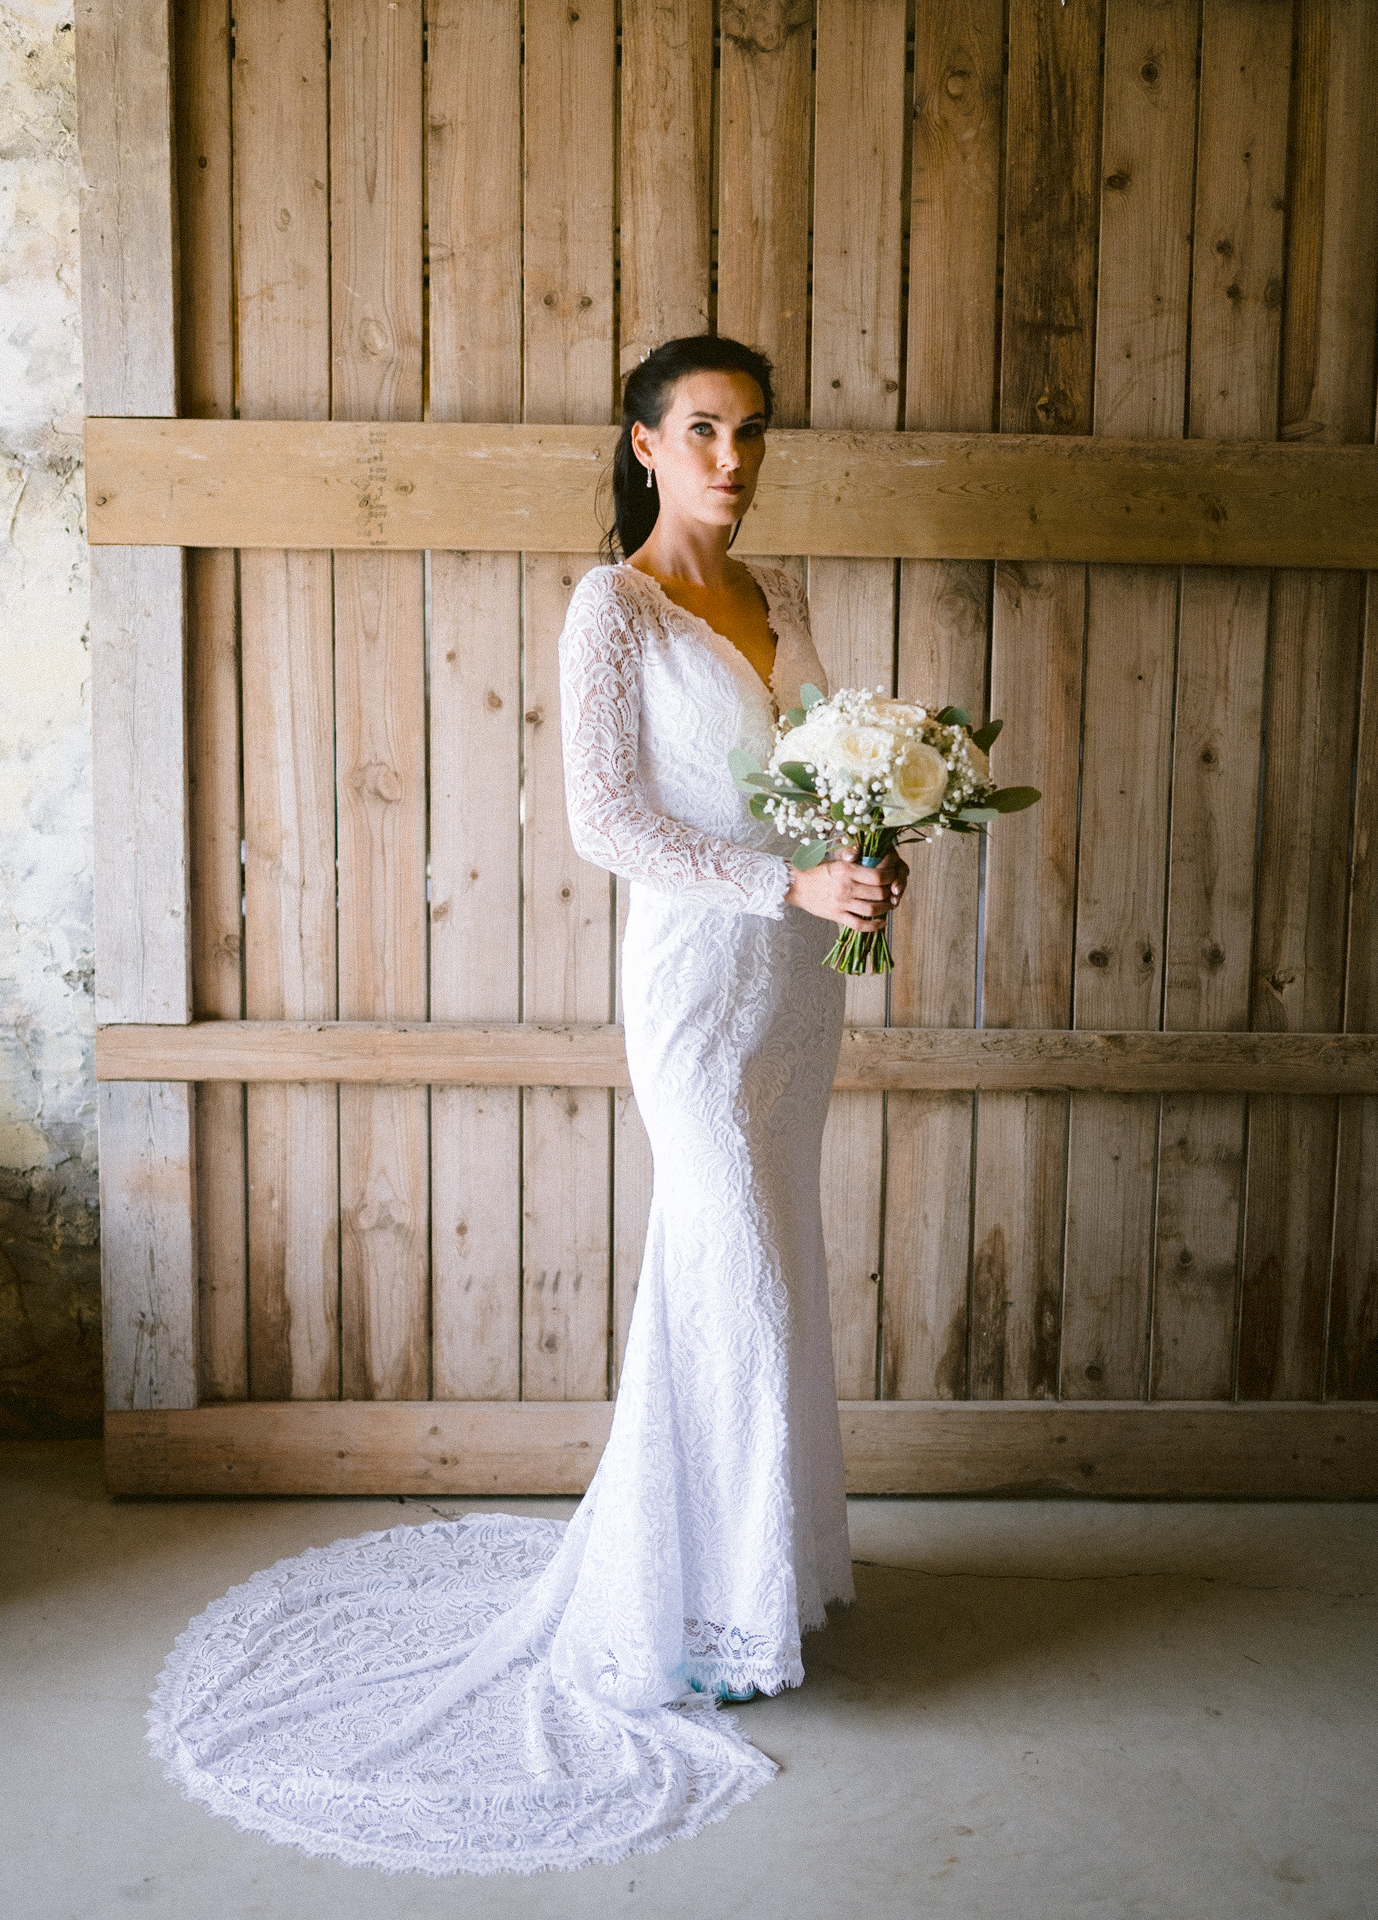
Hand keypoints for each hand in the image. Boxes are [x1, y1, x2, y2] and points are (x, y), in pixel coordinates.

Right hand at [784, 846, 908, 930]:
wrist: (796, 885)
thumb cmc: (816, 871)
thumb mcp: (835, 860)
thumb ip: (852, 856)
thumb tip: (867, 853)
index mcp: (846, 870)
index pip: (878, 876)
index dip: (891, 877)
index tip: (893, 877)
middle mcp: (846, 887)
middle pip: (879, 893)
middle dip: (890, 893)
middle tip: (893, 892)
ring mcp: (841, 903)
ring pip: (872, 910)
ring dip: (885, 909)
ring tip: (889, 905)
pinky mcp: (837, 915)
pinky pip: (859, 924)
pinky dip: (874, 926)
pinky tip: (880, 922)